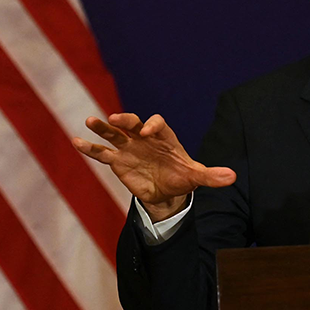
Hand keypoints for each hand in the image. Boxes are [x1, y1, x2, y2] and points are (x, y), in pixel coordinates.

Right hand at [72, 113, 235, 220]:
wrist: (167, 190)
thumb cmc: (182, 177)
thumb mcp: (196, 177)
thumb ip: (211, 175)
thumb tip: (233, 177)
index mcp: (164, 136)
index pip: (158, 124)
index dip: (152, 124)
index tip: (148, 131)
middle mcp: (144, 138)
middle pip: (133, 122)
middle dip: (126, 119)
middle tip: (116, 119)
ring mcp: (129, 148)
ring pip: (114, 133)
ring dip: (102, 127)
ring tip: (89, 121)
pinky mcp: (117, 161)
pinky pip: (102, 153)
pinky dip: (90, 148)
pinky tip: (76, 142)